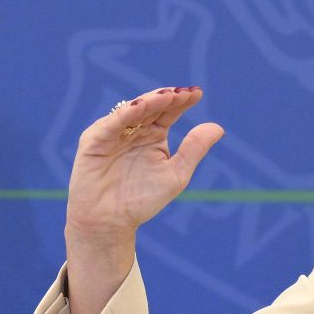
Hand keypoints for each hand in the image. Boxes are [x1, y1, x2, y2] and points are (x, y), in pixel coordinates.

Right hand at [66, 86, 223, 239]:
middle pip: (152, 107)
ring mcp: (113, 133)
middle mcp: (133, 130)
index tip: (197, 93)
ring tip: (167, 96)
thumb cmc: (142, 199)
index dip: (182, 102)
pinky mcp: (94, 141)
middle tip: (184, 92)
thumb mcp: (176, 173)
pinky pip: (110, 124)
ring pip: (132, 111)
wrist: (111, 221)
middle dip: (168, 98)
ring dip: (150, 101)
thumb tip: (219, 127)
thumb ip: (194, 149)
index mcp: (153, 135)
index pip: (169, 112)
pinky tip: (141, 106)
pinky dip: (125, 114)